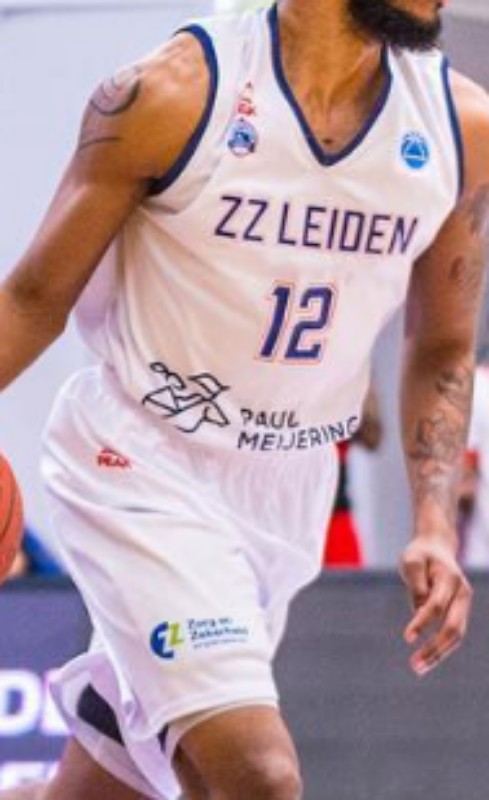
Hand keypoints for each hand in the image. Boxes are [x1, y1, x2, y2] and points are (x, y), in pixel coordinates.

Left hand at [399, 537, 472, 675]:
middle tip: (414, 665)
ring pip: (456, 635)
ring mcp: (463, 604)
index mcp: (450, 578)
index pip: (436, 605)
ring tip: (417, 668)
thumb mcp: (411, 561)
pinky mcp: (459, 612)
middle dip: (435, 649)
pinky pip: (452, 634)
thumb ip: (416, 585)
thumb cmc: (420, 555)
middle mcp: (462, 593)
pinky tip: (424, 661)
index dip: (422, 622)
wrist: (436, 548)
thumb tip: (419, 613)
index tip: (407, 638)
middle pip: (453, 627)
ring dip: (438, 654)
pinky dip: (440, 648)